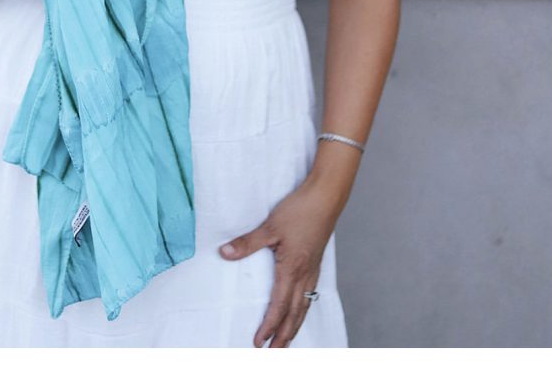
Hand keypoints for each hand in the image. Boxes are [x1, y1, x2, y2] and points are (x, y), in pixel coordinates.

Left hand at [218, 180, 337, 347]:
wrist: (326, 197)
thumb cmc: (300, 210)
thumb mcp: (270, 226)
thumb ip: (247, 243)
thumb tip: (225, 253)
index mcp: (292, 269)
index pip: (279, 306)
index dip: (269, 325)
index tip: (259, 341)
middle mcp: (305, 275)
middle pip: (294, 314)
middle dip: (284, 336)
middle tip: (274, 354)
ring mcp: (313, 269)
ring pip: (305, 306)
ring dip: (295, 325)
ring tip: (287, 340)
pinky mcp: (317, 262)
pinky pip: (311, 294)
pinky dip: (304, 308)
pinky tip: (301, 308)